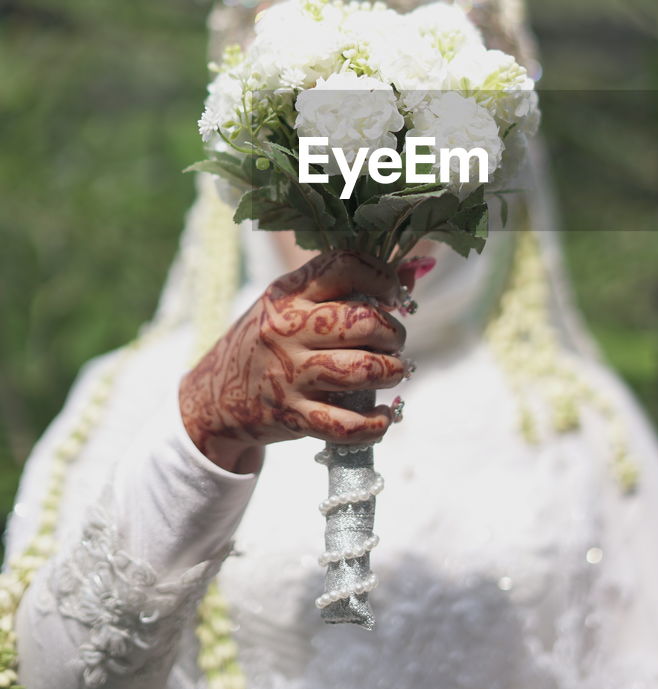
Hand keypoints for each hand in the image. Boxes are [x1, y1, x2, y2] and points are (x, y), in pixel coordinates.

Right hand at [179, 250, 408, 471]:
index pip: (346, 265)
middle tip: (395, 340)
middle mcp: (286, 329)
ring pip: (363, 370)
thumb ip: (343, 288)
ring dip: (393, 372)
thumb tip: (412, 274)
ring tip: (395, 371)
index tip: (394, 294)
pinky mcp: (293, 416)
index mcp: (288, 293)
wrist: (214, 396)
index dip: (383, 276)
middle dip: (393, 331)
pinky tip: (384, 416)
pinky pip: (347, 423)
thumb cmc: (266, 341)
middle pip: (363, 321)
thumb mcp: (290, 303)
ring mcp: (289, 374)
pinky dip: (377, 424)